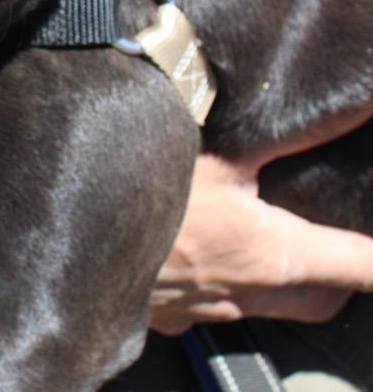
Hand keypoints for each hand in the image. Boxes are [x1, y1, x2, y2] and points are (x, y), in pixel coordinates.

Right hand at [150, 106, 372, 333]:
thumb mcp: (220, 156)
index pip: (359, 265)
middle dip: (337, 277)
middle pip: (321, 300)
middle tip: (331, 241)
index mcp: (275, 254)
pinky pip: (213, 307)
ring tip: (257, 239)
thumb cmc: (153, 197)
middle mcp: (252, 292)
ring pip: (268, 306)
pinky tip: (194, 251)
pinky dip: (219, 283)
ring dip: (276, 280)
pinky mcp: (172, 316)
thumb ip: (285, 138)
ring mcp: (211, 310)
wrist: (82, 244)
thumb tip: (346, 112)